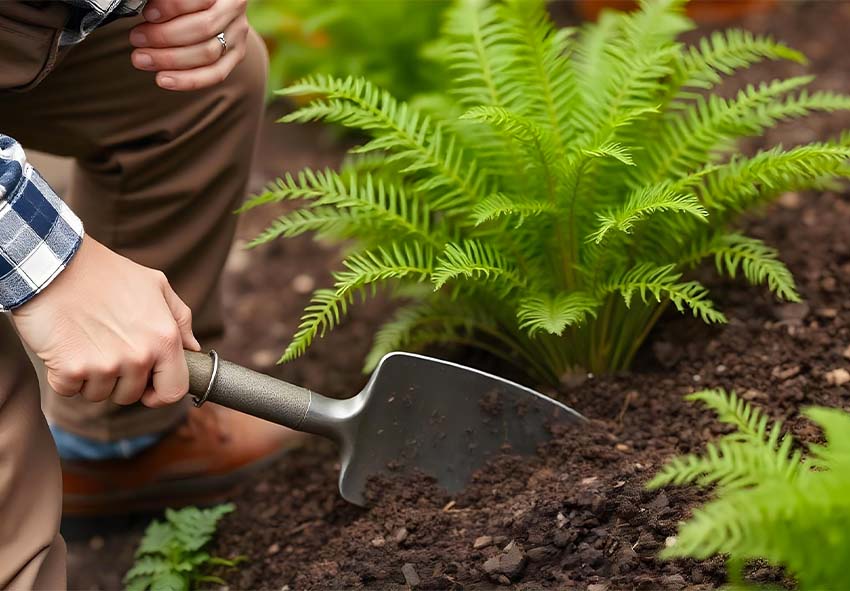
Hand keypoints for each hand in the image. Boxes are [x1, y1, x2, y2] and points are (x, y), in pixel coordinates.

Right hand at [11, 237, 200, 407]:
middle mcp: (139, 356)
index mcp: (164, 339)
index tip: (147, 388)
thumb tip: (192, 348)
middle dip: (118, 380)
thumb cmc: (105, 273)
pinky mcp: (71, 369)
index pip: (174, 391)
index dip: (160, 394)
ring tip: (84, 341)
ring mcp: (105, 364)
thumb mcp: (155, 284)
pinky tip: (64, 346)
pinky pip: (69, 390)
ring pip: (99, 394)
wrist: (53, 265)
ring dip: (90, 377)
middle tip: (104, 347)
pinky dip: (63, 375)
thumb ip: (180, 318)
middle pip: (130, 395)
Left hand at [129, 0, 248, 90]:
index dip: (172, 7)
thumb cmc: (181, 1)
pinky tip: (162, 80)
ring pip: (208, 54)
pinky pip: (215, 74)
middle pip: (203, 28)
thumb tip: (149, 12)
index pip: (200, 0)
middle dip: (164, 36)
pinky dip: (187, 80)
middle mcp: (234, 8)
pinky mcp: (236, 55)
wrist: (204, 7)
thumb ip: (165, 1)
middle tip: (136, 39)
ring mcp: (237, 34)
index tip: (148, 14)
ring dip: (170, 59)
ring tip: (141, 59)